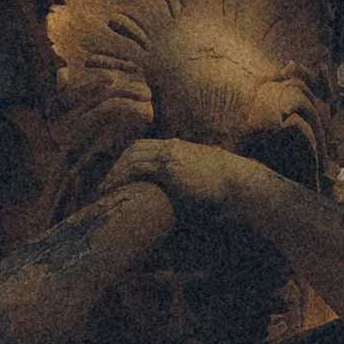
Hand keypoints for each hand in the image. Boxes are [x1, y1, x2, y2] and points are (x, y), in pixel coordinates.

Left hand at [112, 134, 267, 219]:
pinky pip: (136, 168)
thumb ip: (188, 181)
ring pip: (131, 157)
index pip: (146, 146)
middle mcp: (173, 147)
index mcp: (180, 148)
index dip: (129, 158)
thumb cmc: (226, 187)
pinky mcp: (169, 168)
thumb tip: (184, 196)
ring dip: (115, 172)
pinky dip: (120, 176)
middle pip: (134, 148)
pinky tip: (111, 187)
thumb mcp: (204, 179)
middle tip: (106, 181)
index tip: (119, 173)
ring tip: (103, 188)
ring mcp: (170, 155)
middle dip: (118, 164)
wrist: (240, 184)